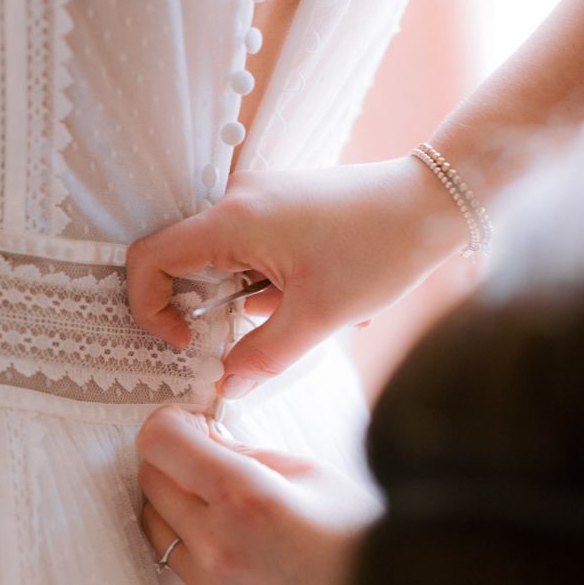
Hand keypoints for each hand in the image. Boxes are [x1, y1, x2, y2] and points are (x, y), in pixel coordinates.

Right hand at [127, 160, 463, 397]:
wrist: (433, 201)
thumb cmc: (379, 248)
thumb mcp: (318, 316)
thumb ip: (263, 356)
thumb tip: (226, 385)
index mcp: (231, 220)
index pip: (150, 259)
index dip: (150, 306)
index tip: (185, 340)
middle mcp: (235, 200)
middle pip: (182, 261)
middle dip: (207, 308)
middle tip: (247, 336)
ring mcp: (258, 199)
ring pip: (220, 260)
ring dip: (245, 297)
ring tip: (301, 307)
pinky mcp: (279, 206)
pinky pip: (248, 250)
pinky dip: (266, 281)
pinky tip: (313, 291)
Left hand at [137, 406, 375, 584]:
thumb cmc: (360, 540)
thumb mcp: (311, 473)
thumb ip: (247, 453)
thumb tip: (206, 439)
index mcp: (244, 496)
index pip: (160, 443)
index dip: (169, 423)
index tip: (187, 422)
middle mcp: (218, 543)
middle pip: (150, 481)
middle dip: (171, 460)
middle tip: (204, 456)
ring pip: (157, 527)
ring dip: (177, 505)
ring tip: (223, 504)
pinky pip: (183, 567)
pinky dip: (199, 547)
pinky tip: (241, 545)